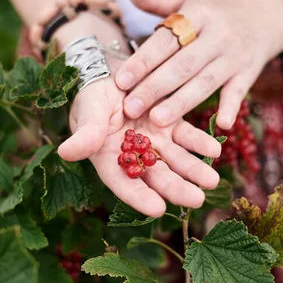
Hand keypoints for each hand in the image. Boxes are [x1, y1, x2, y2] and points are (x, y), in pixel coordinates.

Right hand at [57, 76, 221, 216]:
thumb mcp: (86, 113)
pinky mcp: (169, 123)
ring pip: (176, 159)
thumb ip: (85, 134)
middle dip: (177, 188)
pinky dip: (200, 142)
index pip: (124, 183)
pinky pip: (186, 135)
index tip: (158, 209)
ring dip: (194, 169)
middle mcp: (135, 156)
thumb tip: (66, 152)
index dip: (139, 197)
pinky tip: (215, 149)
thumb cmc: (90, 97)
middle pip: (156, 177)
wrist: (107, 72)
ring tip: (213, 180)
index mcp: (110, 160)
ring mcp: (154, 140)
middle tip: (198, 200)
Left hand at [115, 0, 282, 129]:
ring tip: (157, 121)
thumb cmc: (214, 13)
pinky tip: (221, 125)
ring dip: (181, 103)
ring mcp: (234, 56)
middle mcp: (217, 35)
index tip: (121, 80)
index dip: (142, 61)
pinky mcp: (248, 74)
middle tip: (130, 108)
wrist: (265, 18)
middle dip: (154, 87)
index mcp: (198, 15)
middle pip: (182, 65)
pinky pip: (238, 93)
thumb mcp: (187, 0)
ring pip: (205, 82)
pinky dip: (231, 108)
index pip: (165, 41)